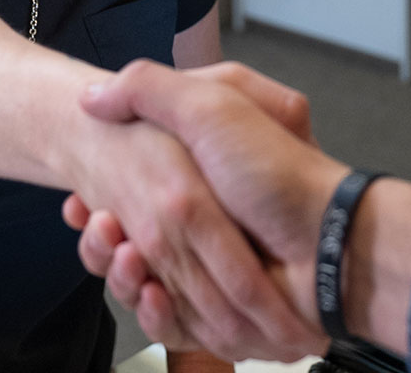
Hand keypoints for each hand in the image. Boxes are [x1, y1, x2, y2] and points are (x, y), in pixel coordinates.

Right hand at [64, 60, 346, 358]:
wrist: (327, 241)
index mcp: (185, 176)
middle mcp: (193, 224)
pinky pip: (170, 321)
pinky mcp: (217, 313)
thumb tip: (90, 98)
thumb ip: (146, 88)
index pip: (120, 193)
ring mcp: (204, 269)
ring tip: (124, 259)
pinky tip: (150, 294)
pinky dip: (154, 314)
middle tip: (100, 229)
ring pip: (137, 283)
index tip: (83, 204)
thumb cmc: (276, 169)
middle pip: (122, 243)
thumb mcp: (208, 102)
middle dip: (101, 242)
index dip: (93, 203)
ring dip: (120, 276)